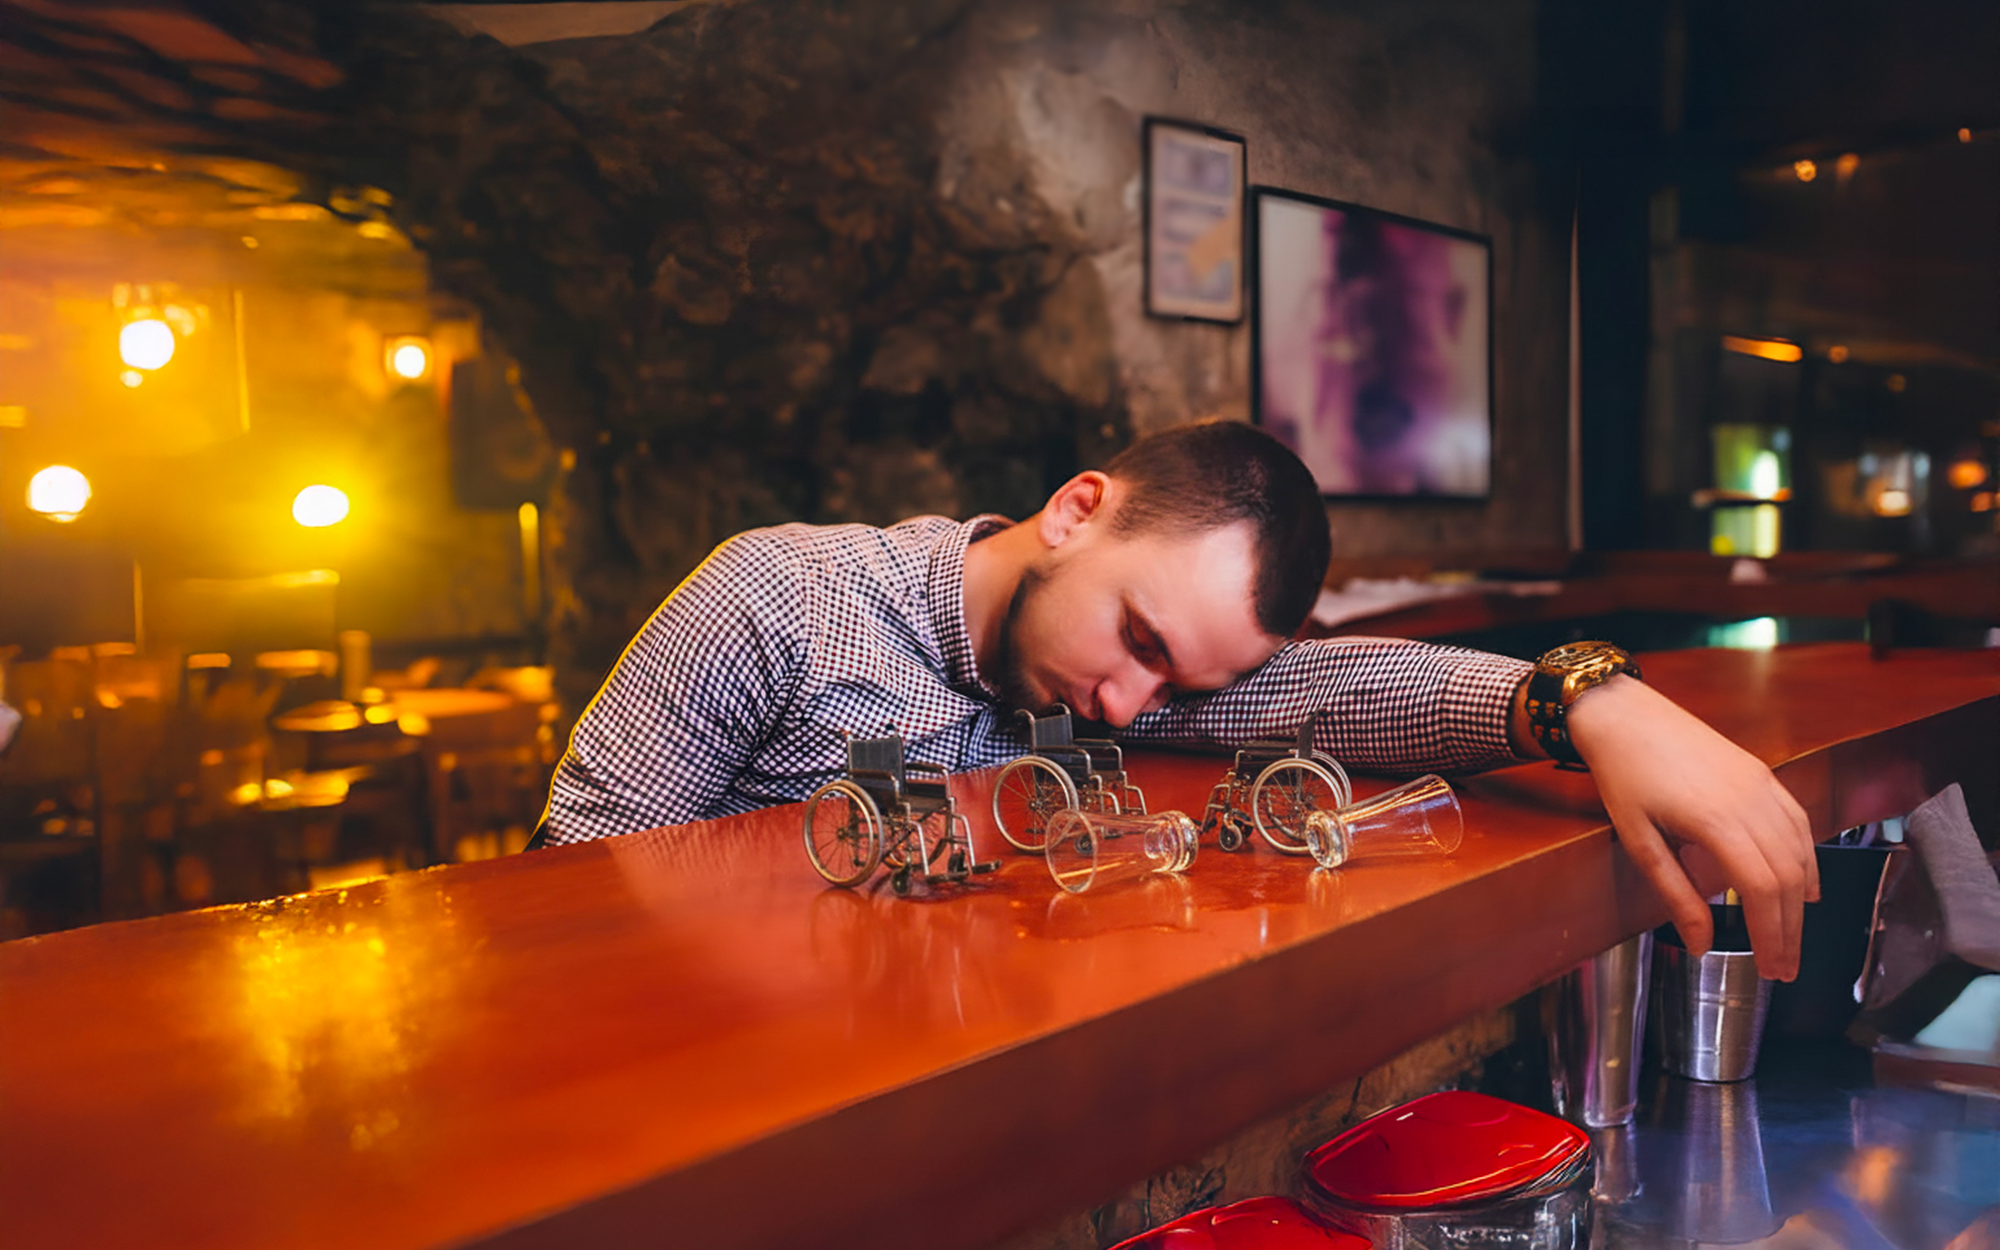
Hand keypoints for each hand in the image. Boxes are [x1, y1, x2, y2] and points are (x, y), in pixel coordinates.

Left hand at [1565, 675, 1818, 979]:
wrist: (1625, 715)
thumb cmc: (1624, 777)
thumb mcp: (1639, 842)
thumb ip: (1675, 894)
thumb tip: (1701, 946)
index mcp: (1716, 822)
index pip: (1761, 891)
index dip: (1771, 935)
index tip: (1771, 969)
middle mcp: (1750, 802)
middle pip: (1787, 878)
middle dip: (1790, 930)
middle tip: (1783, 969)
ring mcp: (1762, 785)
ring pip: (1799, 853)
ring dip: (1801, 902)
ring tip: (1791, 938)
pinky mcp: (1763, 774)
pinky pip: (1798, 824)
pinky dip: (1808, 861)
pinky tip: (1806, 889)